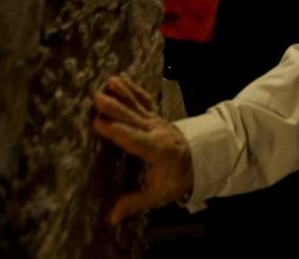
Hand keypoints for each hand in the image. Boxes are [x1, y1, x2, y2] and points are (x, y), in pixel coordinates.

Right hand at [92, 75, 194, 222]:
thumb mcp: (159, 195)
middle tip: (98, 99)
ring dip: (123, 94)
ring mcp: (157, 121)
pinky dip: (132, 89)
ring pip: (138, 105)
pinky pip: (143, 100)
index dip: (117, 131)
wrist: (199, 159)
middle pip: (134, 118)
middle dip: (116, 108)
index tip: (99, 123)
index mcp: (158, 150)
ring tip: (109, 82)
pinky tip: (120, 80)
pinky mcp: (155, 115)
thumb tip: (111, 218)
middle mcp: (157, 132)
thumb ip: (134, 203)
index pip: (135, 139)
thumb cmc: (176, 178)